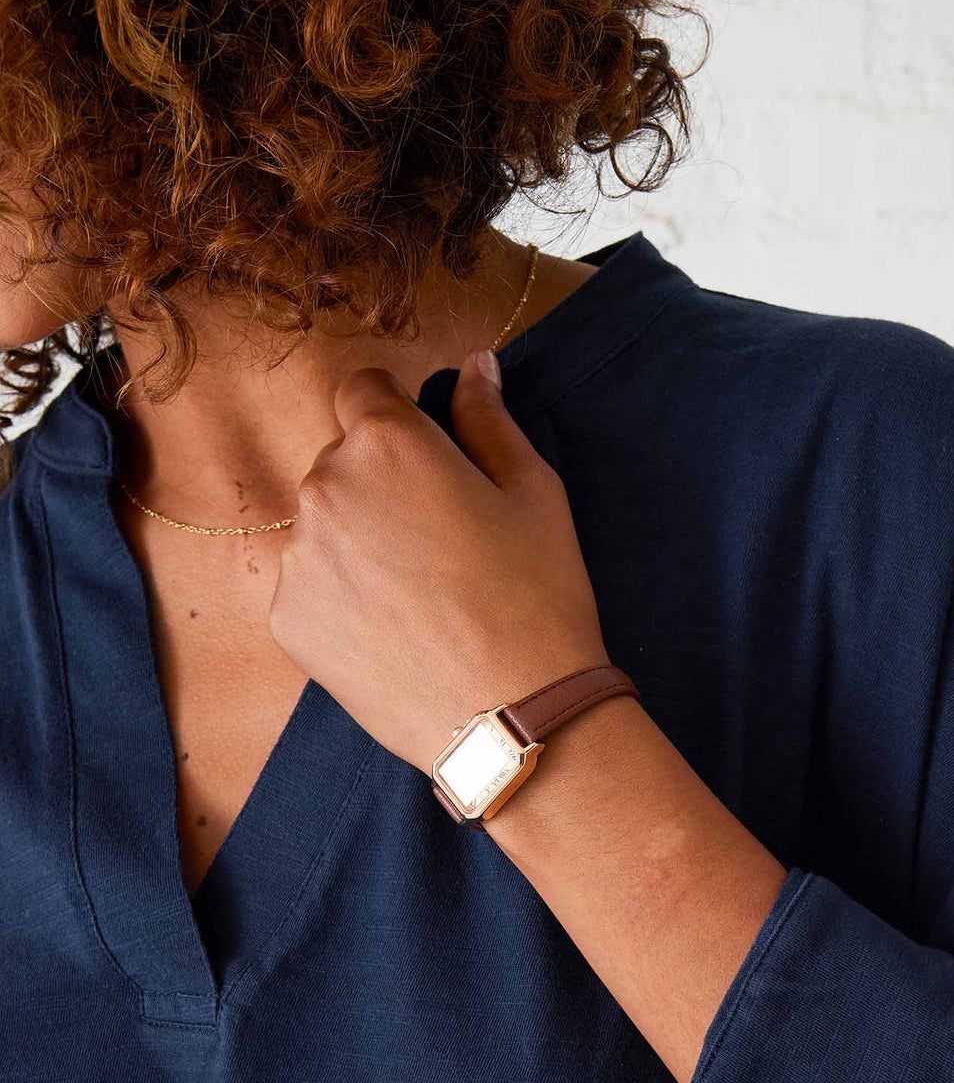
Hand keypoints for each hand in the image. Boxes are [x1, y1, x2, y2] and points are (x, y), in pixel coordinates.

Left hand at [268, 350, 609, 772]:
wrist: (512, 717)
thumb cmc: (537, 598)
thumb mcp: (534, 493)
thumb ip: (490, 419)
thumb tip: (475, 365)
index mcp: (387, 442)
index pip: (362, 388)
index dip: (395, 414)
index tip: (426, 456)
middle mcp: (325, 486)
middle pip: (342, 460)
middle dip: (382, 484)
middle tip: (442, 542)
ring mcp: (299, 556)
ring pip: (324, 526)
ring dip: (359, 542)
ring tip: (421, 596)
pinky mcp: (288, 618)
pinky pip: (311, 586)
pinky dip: (344, 599)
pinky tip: (397, 631)